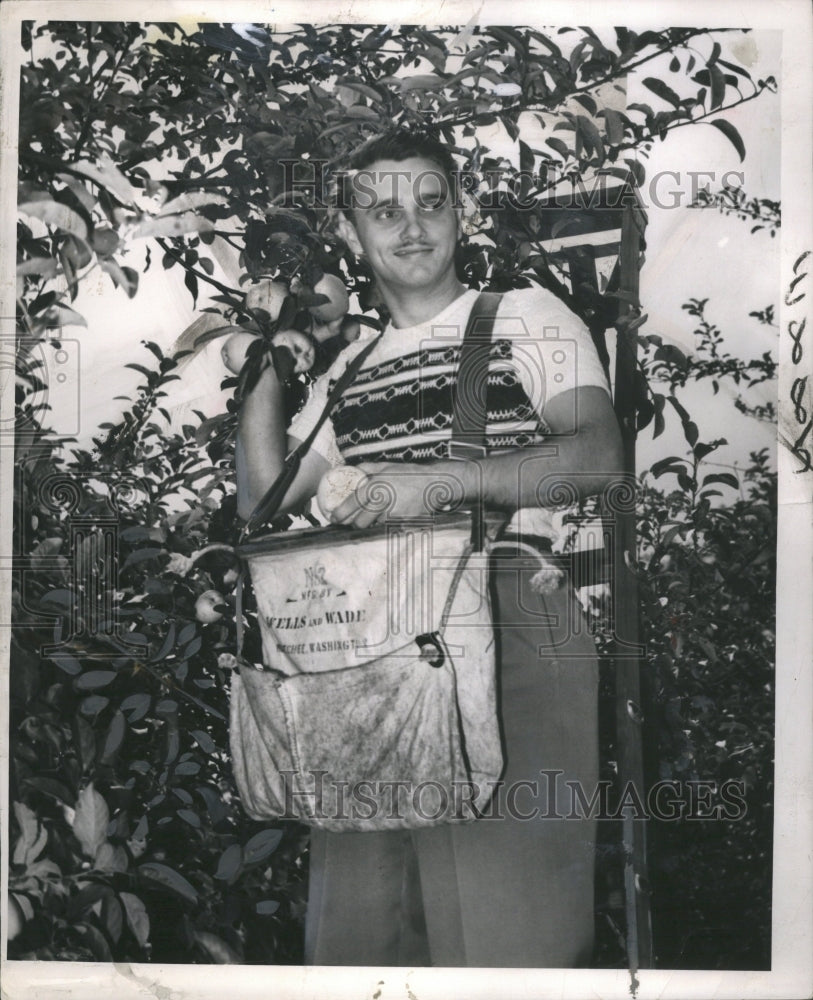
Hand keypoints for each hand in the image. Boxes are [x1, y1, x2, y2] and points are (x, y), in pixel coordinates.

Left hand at [329, 461, 466, 527]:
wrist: (435, 483)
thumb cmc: (410, 473)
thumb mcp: (386, 465)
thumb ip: (367, 467)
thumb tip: (349, 469)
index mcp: (375, 486)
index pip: (352, 503)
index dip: (340, 513)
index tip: (333, 517)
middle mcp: (383, 501)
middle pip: (360, 522)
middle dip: (354, 523)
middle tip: (350, 521)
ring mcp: (394, 514)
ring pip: (373, 526)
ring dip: (370, 524)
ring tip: (373, 516)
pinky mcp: (403, 523)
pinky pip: (388, 527)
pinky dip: (385, 524)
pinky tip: (389, 516)